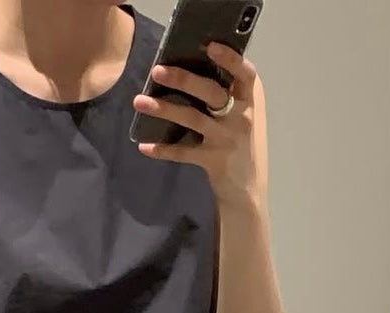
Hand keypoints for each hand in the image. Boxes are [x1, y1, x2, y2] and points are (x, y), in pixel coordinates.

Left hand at [133, 40, 267, 203]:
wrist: (247, 190)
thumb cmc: (241, 143)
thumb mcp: (243, 115)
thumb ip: (228, 94)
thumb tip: (191, 69)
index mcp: (250, 100)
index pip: (245, 73)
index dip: (229, 59)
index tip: (209, 46)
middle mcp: (242, 117)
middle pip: (211, 92)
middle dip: (183, 80)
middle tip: (157, 71)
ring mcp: (227, 139)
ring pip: (193, 118)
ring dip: (164, 109)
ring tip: (139, 102)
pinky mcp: (214, 160)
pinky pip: (184, 152)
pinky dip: (164, 149)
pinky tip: (145, 146)